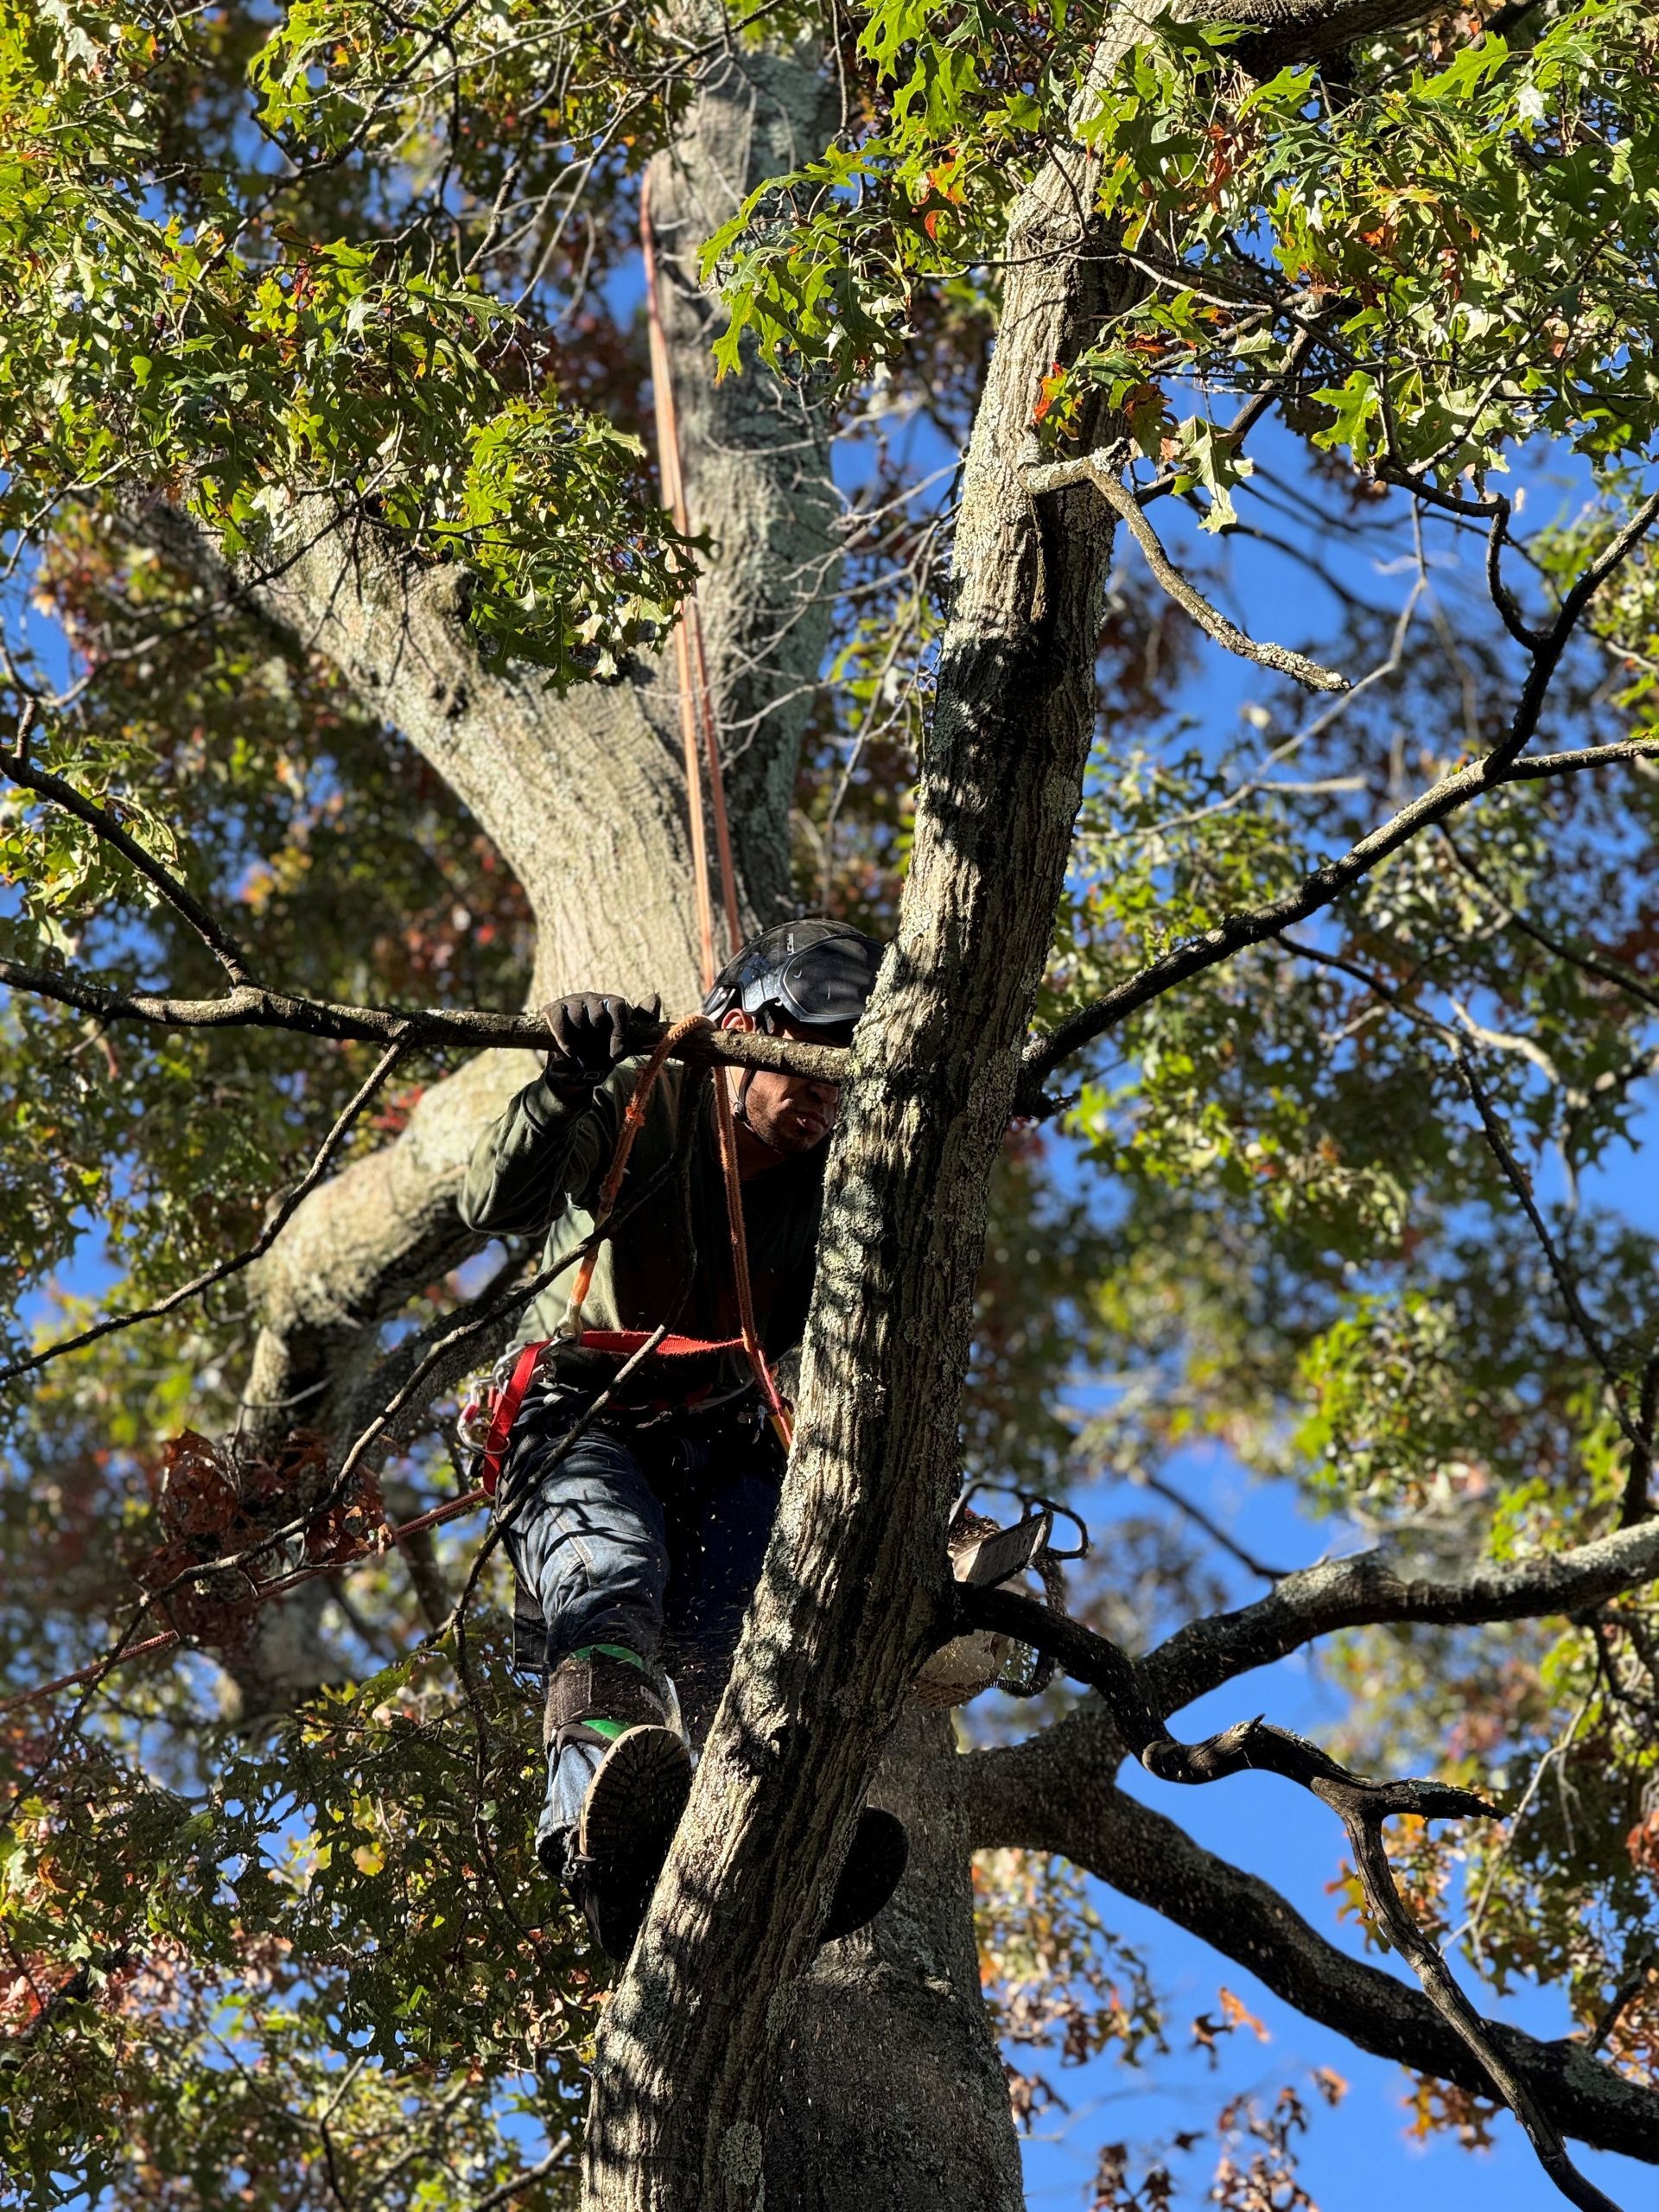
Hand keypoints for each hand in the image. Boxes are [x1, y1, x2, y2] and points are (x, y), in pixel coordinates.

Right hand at [541, 992, 660, 1085]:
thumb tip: (655, 996)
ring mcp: (572, 1002)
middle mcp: (592, 998)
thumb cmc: (603, 1050)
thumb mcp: (626, 1041)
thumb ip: (644, 1021)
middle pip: (598, 1015)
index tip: (617, 1054)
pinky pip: (558, 1018)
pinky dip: (564, 1037)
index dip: (619, 1031)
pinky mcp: (553, 1009)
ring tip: (584, 1058)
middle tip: (598, 1058)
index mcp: (612, 1004)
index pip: (619, 1007)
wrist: (574, 1067)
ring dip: (582, 1043)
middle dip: (598, 1043)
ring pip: (578, 1017)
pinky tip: (571, 1052)